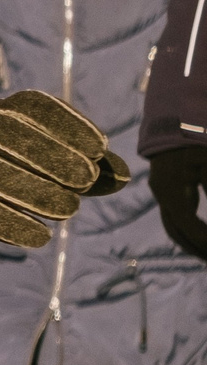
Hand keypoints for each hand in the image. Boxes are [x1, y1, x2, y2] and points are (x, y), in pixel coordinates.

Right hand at [0, 90, 128, 249]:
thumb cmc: (17, 155)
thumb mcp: (49, 148)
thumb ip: (88, 160)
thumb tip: (124, 177)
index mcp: (3, 110)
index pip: (38, 109)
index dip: (71, 126)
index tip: (98, 147)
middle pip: (21, 143)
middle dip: (59, 161)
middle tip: (85, 179)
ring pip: (5, 180)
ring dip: (42, 196)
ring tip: (67, 207)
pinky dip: (17, 227)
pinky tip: (40, 235)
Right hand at [149, 145, 206, 262]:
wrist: (177, 116)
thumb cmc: (198, 138)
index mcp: (171, 189)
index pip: (187, 225)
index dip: (202, 240)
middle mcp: (162, 193)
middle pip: (176, 230)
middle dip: (198, 247)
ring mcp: (162, 190)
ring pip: (173, 225)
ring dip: (192, 241)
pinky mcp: (167, 187)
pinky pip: (175, 216)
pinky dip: (189, 229)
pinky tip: (202, 234)